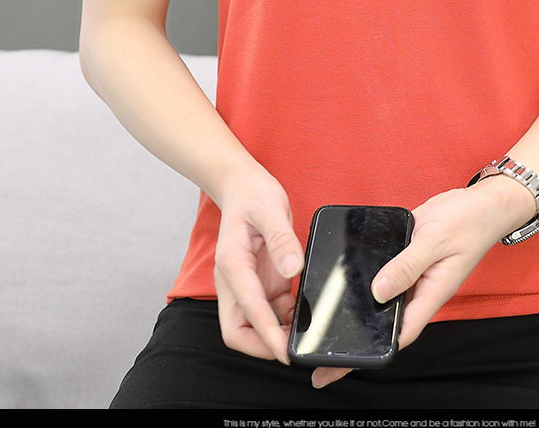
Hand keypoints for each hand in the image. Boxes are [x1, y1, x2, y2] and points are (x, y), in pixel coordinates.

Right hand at [213, 163, 303, 363]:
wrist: (243, 185)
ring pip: (253, 324)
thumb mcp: (271, 209)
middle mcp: (234, 279)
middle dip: (262, 345)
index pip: (247, 310)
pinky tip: (304, 309)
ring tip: (306, 327)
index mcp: (232, 263)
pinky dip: (285, 317)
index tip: (285, 353)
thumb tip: (293, 268)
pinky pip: (269, 310)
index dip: (266, 336)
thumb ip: (282, 239)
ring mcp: (246, 282)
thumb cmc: (252, 194)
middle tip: (295, 349)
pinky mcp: (259, 281)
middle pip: (237, 330)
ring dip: (276, 332)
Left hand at [311, 177, 534, 387]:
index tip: (342, 366)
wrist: (482, 203)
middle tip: (323, 355)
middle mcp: (420, 290)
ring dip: (360, 311)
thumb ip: (407, 265)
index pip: (400, 334)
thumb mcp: (434, 241)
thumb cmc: (469, 222)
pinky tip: (345, 281)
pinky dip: (366, 280)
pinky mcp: (406, 258)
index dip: (371, 352)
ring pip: (383, 300)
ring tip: (326, 325)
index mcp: (431, 294)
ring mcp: (413, 275)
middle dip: (358, 340)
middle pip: (386, 323)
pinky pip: (384, 273)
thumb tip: (378, 290)